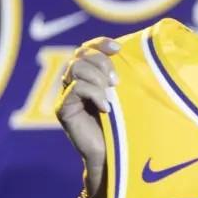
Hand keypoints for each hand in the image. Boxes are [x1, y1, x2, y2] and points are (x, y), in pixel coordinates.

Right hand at [56, 37, 120, 197]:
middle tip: (117, 81)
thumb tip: (134, 53)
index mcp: (89, 74)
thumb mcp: (128, 94)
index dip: (100, 43)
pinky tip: (106, 108)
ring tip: (112, 94)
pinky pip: (75, 89)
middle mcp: (75, 82)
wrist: (116, 155)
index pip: (88, 47)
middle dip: (102, 61)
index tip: (118, 48)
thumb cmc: (127, 124)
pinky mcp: (63, 109)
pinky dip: (94, 94)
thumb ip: (125, 75)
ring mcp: (67, 95)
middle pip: (80, 54)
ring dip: (97, 77)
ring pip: (75, 68)